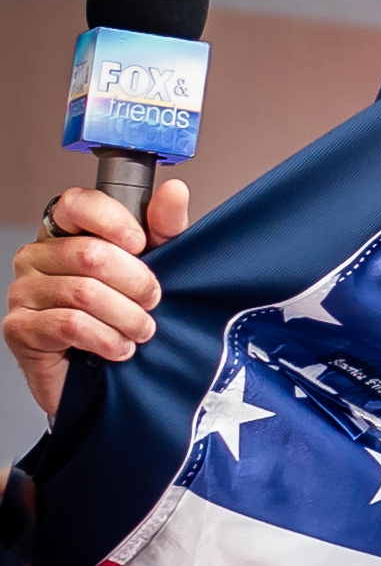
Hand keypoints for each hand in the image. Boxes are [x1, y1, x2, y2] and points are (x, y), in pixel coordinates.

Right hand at [3, 181, 190, 418]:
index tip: (142, 244)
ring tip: (142, 331)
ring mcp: (23, 291)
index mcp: (65, 233)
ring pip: (85, 294)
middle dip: (137, 283)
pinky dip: (107, 339)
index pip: (77, 204)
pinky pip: (70, 325)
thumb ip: (163, 228)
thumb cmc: (123, 312)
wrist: (104, 376)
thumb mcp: (154, 265)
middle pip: (90, 255)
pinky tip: (120, 348)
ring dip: (127, 317)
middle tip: (154, 302)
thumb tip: (175, 190)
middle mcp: (37, 257)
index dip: (115, 222)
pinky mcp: (19, 328)